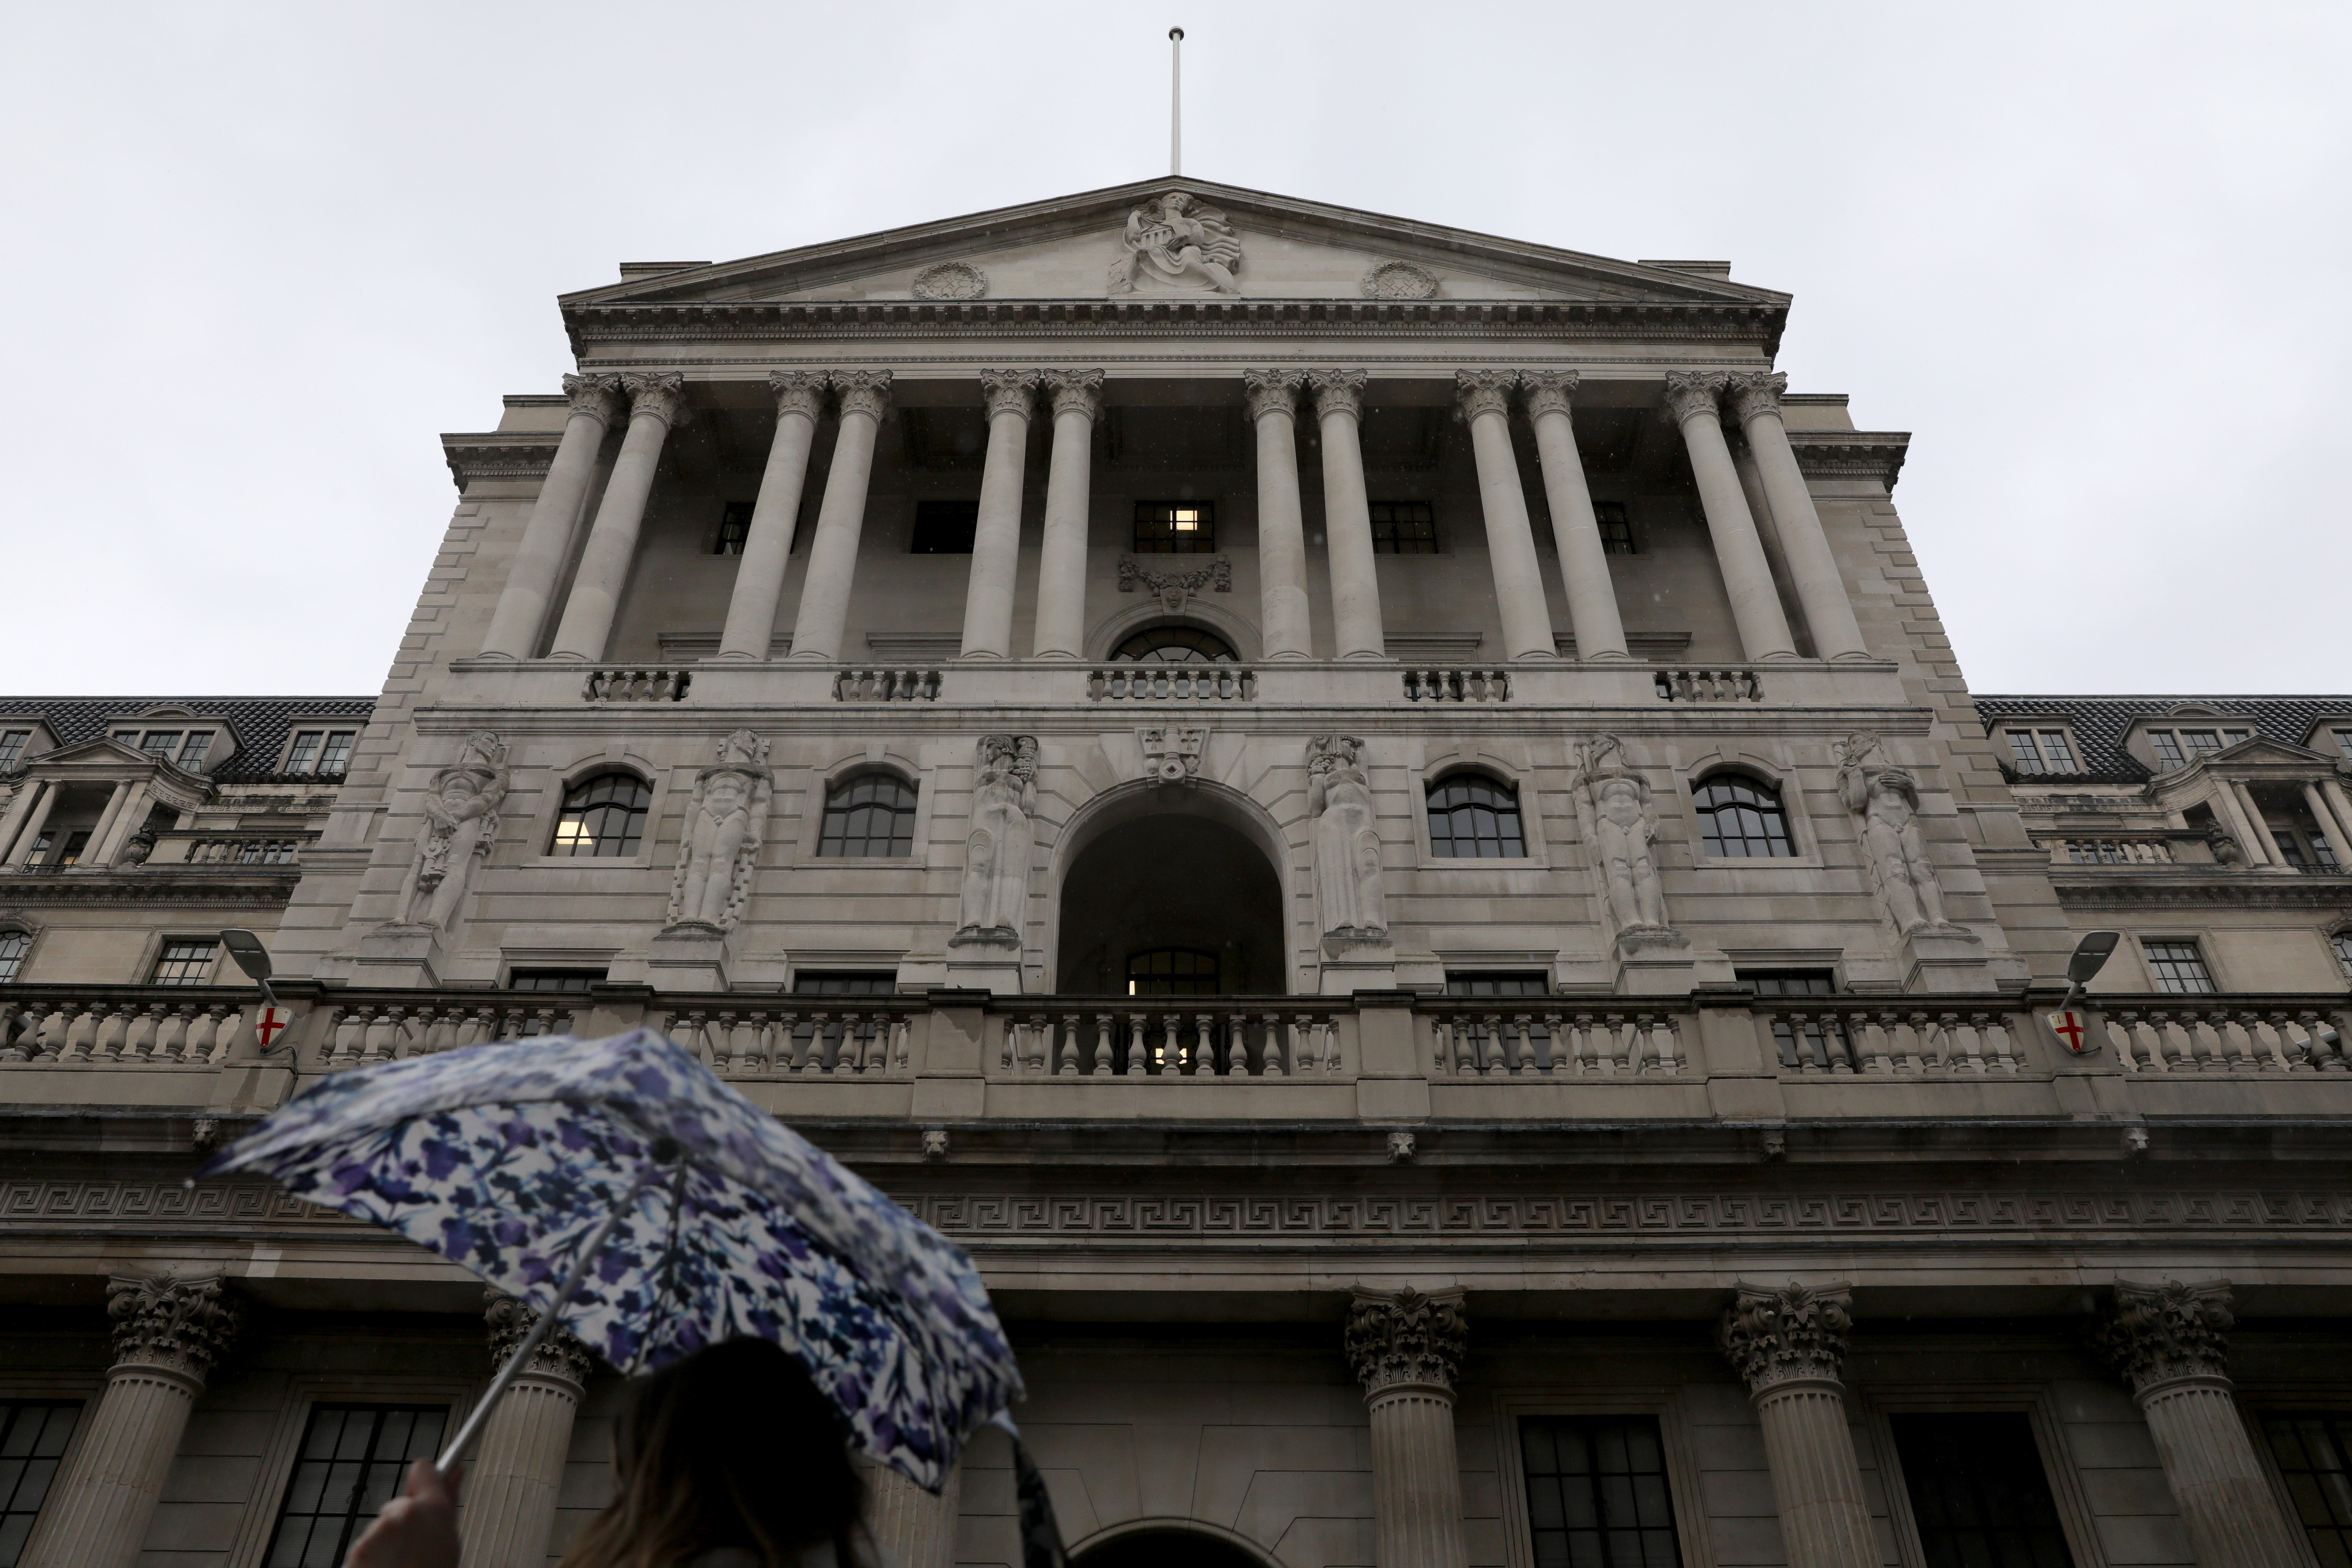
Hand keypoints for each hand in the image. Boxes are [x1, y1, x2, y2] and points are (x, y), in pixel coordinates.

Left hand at [345, 1460, 459, 1567]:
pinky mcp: (359, 1549)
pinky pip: (366, 1545)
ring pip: (382, 1527)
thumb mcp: (449, 1539)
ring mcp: (379, 1531)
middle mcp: (404, 1513)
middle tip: (416, 1549)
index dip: (425, 1481)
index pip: (424, 1469)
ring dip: (387, 1542)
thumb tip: (455, 1472)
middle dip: (404, 1523)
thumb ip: (448, 1501)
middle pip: (400, 1505)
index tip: (427, 1485)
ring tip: (401, 1565)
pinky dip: (372, 1558)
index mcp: (434, 1508)